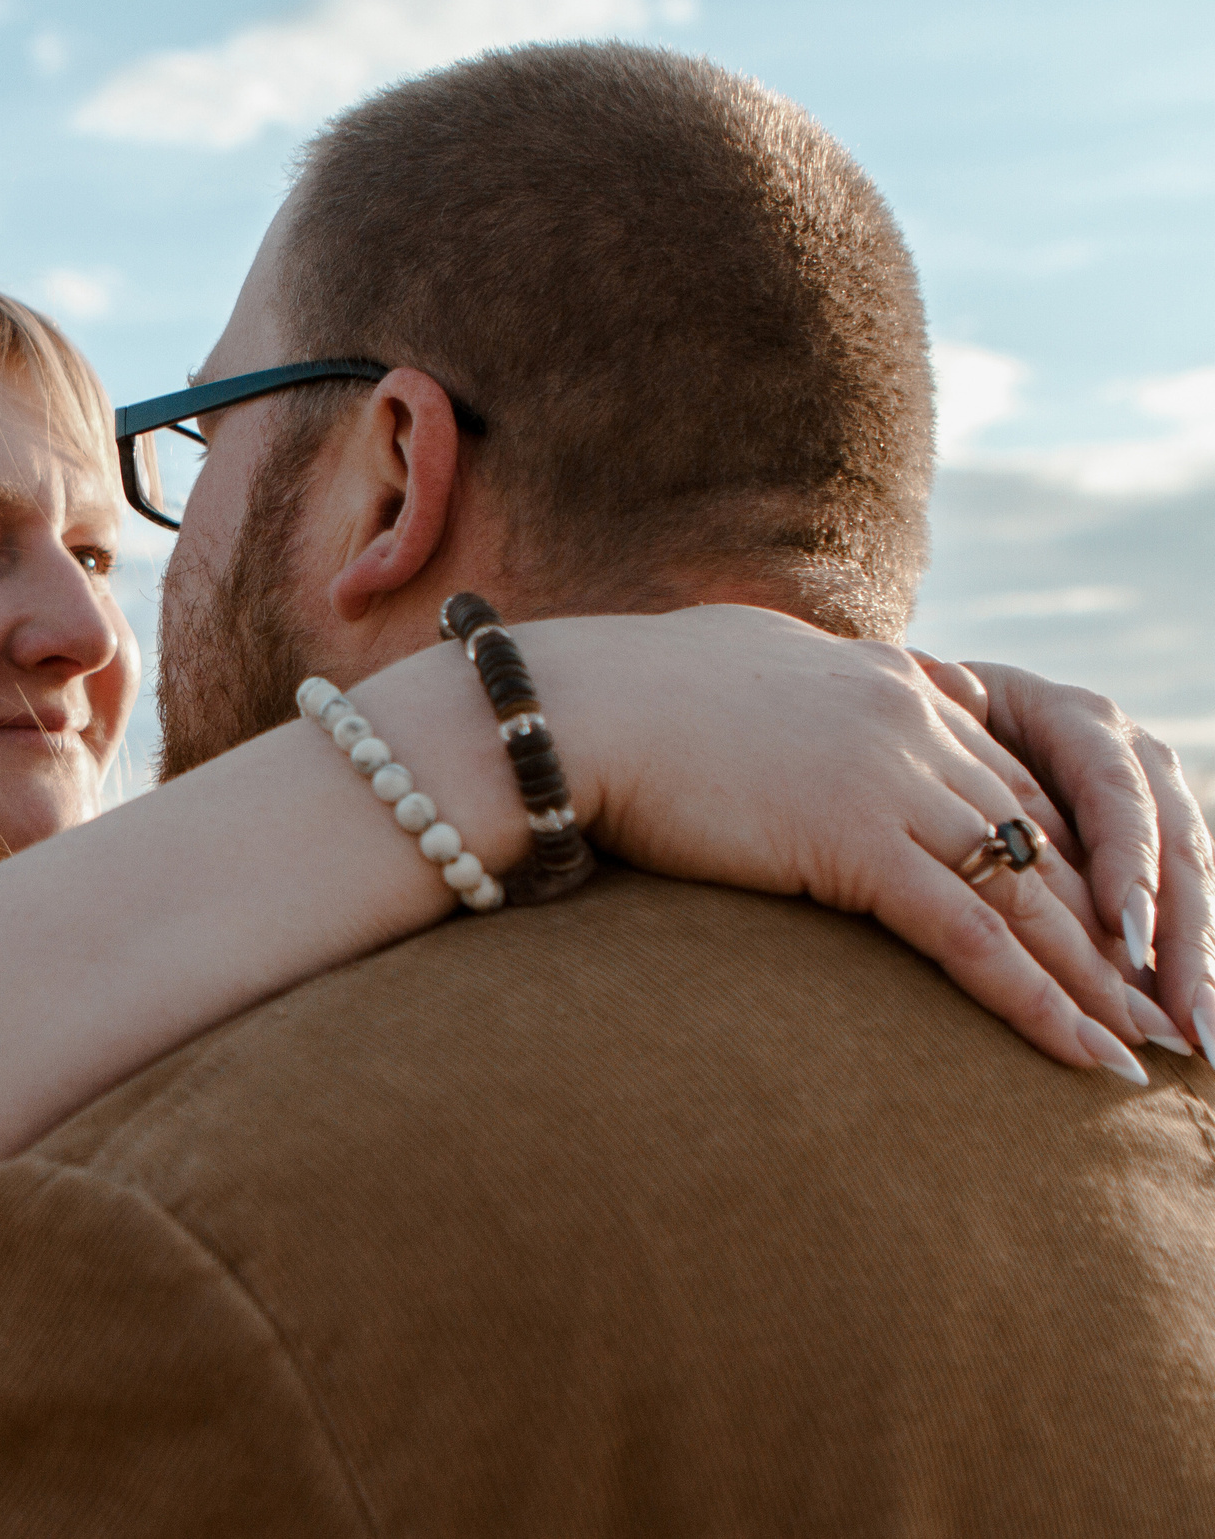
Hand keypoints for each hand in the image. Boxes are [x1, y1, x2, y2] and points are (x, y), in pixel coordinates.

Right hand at [527, 606, 1168, 1079]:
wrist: (569, 707)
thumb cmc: (622, 693)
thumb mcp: (737, 665)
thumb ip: (793, 685)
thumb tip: (786, 689)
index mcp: (889, 686)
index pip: (1010, 781)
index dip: (1071, 858)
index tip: (1114, 922)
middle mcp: (914, 725)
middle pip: (1044, 840)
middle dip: (1113, 928)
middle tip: (1167, 996)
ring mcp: (892, 781)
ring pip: (1031, 895)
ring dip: (1103, 982)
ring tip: (1154, 1048)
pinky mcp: (855, 842)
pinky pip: (972, 937)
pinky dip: (1041, 1004)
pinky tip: (1090, 1058)